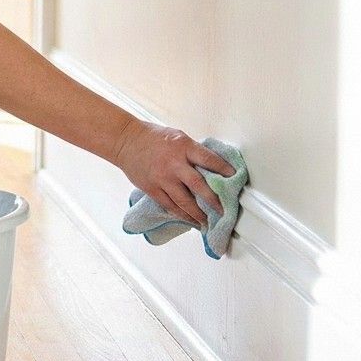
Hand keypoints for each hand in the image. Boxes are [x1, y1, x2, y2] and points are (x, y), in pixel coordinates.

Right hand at [112, 119, 235, 226]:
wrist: (125, 141)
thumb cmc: (153, 137)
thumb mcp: (178, 137)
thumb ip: (193, 152)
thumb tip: (211, 167)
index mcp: (183, 147)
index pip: (209, 160)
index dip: (224, 170)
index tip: (235, 178)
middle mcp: (174, 164)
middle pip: (199, 186)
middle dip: (214, 200)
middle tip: (224, 211)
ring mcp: (162, 178)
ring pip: (184, 201)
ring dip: (198, 214)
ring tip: (207, 222)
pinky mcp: (151, 188)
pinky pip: (169, 205)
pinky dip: (181, 214)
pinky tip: (189, 220)